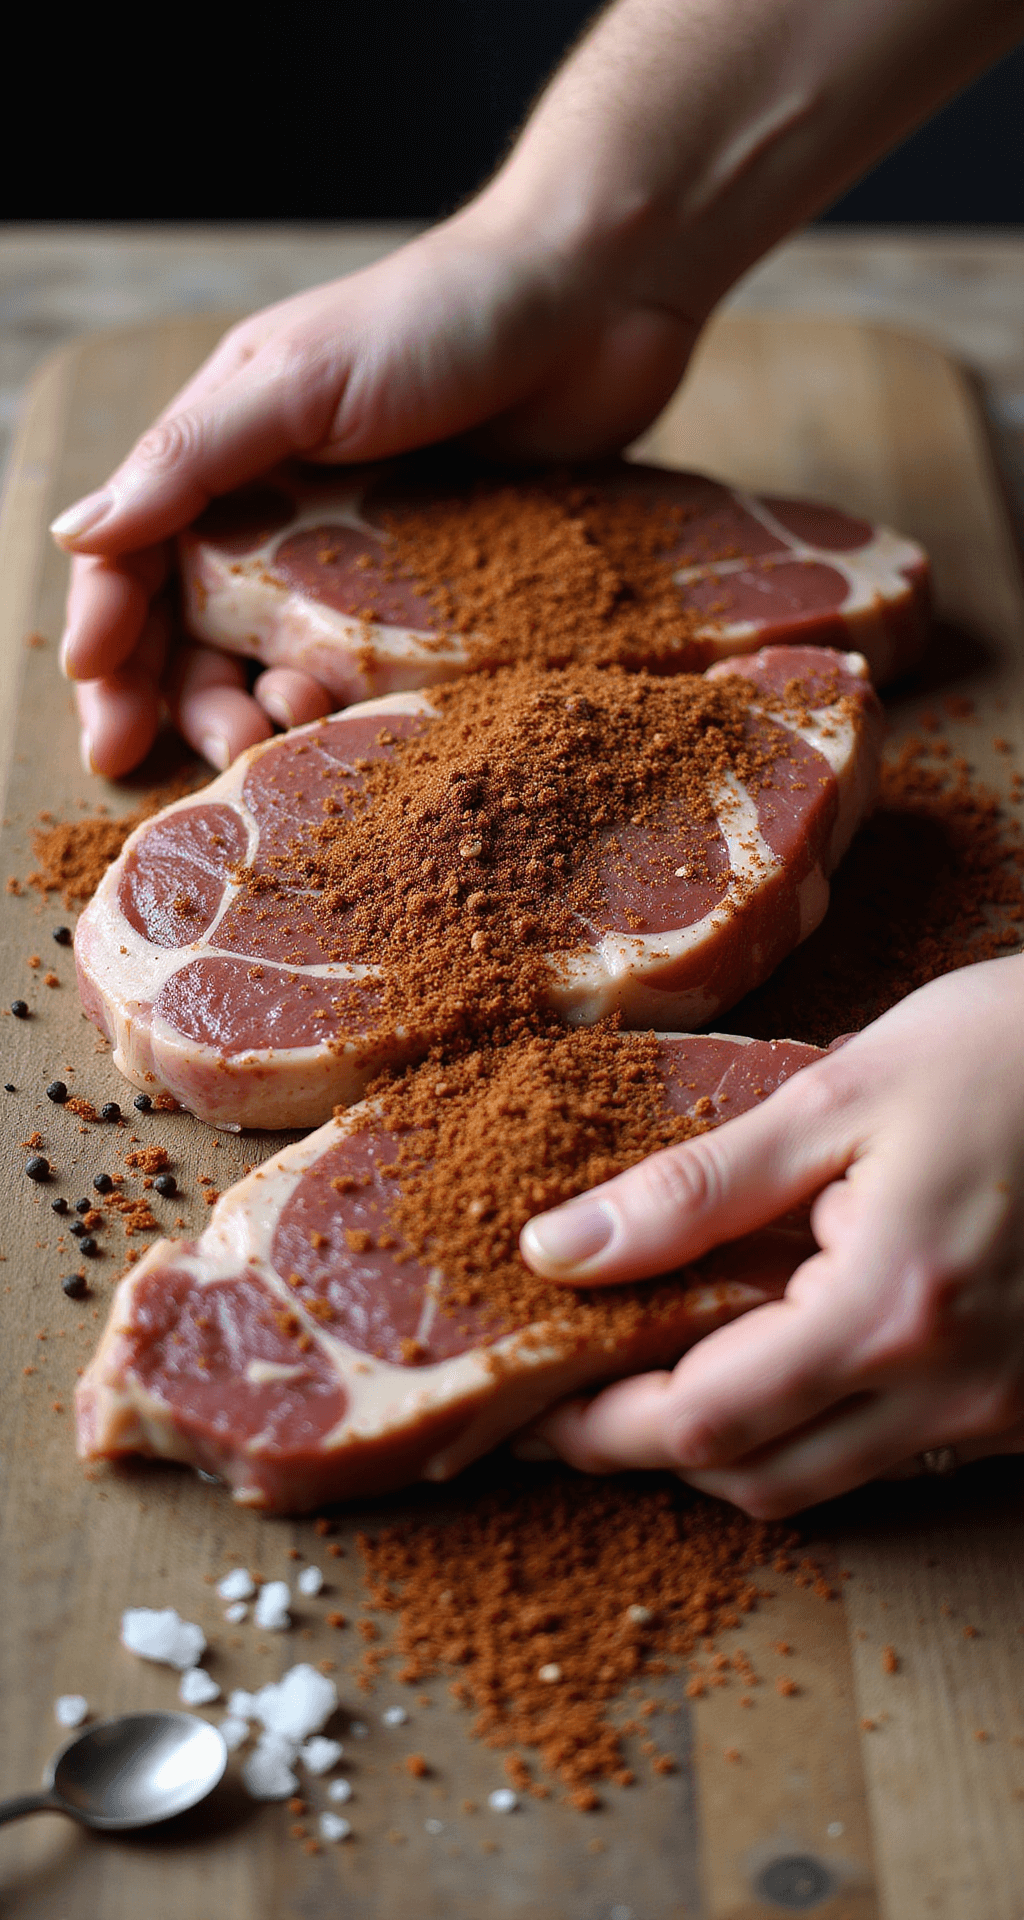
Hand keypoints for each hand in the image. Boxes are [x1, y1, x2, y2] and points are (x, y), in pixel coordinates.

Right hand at [52, 195, 697, 776]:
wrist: (599, 299)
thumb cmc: (443, 313)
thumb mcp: (302, 377)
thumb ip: (192, 456)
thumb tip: (76, 534)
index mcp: (226, 449)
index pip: (137, 556)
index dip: (113, 634)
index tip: (106, 710)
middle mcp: (282, 507)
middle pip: (204, 627)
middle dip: (191, 696)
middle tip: (217, 747)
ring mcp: (360, 552)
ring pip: (288, 657)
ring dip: (275, 705)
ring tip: (291, 731)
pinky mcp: (438, 585)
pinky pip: (383, 663)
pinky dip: (363, 703)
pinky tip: (363, 732)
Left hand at [519, 956, 1023, 1515]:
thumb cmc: (1009, 1051)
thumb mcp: (839, 1098)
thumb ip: (695, 1189)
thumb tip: (559, 1249)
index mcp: (890, 1311)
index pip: (706, 1422)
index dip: (601, 1430)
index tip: (530, 1410)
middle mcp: (952, 1390)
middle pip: (760, 1480)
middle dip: (651, 1453)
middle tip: (574, 1397)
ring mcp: (1001, 1409)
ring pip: (829, 1479)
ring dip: (733, 1446)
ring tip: (657, 1373)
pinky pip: (895, 1451)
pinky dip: (814, 1425)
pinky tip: (773, 1353)